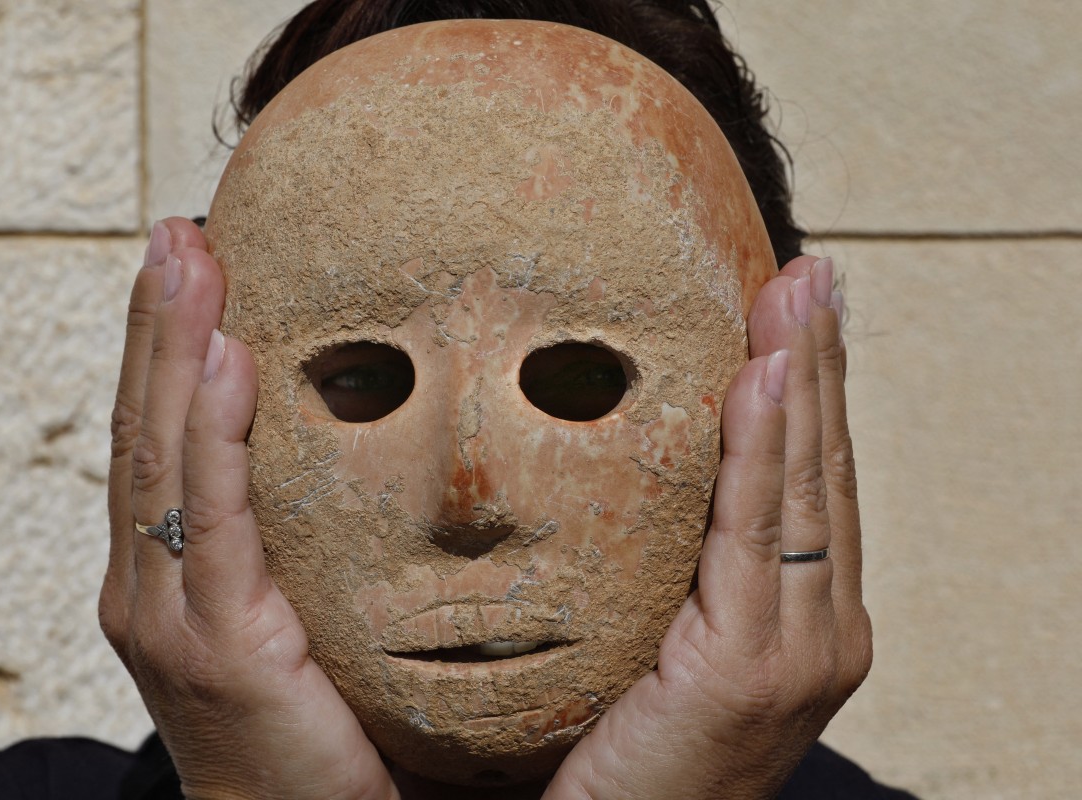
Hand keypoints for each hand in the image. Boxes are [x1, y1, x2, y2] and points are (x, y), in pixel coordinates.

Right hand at [98, 218, 397, 799]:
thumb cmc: (320, 735)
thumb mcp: (309, 617)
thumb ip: (321, 540)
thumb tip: (396, 451)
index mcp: (176, 573)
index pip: (172, 438)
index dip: (177, 348)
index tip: (201, 262)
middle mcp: (154, 584)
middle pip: (151, 427)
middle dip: (162, 324)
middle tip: (183, 229)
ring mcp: (172, 614)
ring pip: (165, 455)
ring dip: (176, 348)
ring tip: (189, 257)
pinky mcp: (217, 647)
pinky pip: (213, 520)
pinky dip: (215, 435)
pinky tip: (230, 361)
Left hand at [545, 256, 872, 798]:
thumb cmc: (609, 756)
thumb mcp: (654, 646)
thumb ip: (667, 573)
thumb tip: (619, 486)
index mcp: (800, 624)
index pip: (806, 487)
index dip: (808, 396)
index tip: (793, 311)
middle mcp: (820, 633)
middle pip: (819, 471)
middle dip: (818, 364)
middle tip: (811, 271)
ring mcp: (797, 654)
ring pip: (800, 487)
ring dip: (801, 380)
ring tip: (797, 291)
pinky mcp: (749, 671)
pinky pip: (754, 531)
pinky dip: (761, 447)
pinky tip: (763, 374)